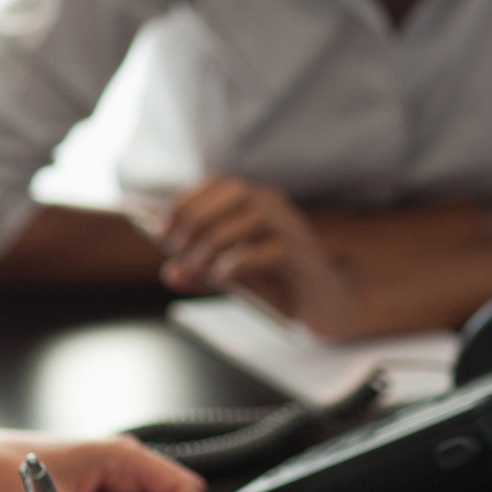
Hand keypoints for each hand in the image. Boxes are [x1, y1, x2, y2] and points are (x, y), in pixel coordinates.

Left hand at [144, 178, 361, 337]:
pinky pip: (269, 251)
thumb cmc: (282, 286)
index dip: (186, 201)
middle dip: (197, 219)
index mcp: (258, 202)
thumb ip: (204, 272)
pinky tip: (223, 279)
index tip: (160, 230)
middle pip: (233, 193)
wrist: (331, 308)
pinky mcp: (305, 257)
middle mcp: (278, 207)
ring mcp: (294, 229)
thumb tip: (169, 272)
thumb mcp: (236, 278)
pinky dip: (238, 264)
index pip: (218, 183)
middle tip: (175, 251)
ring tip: (197, 269)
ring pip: (250, 218)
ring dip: (213, 244)